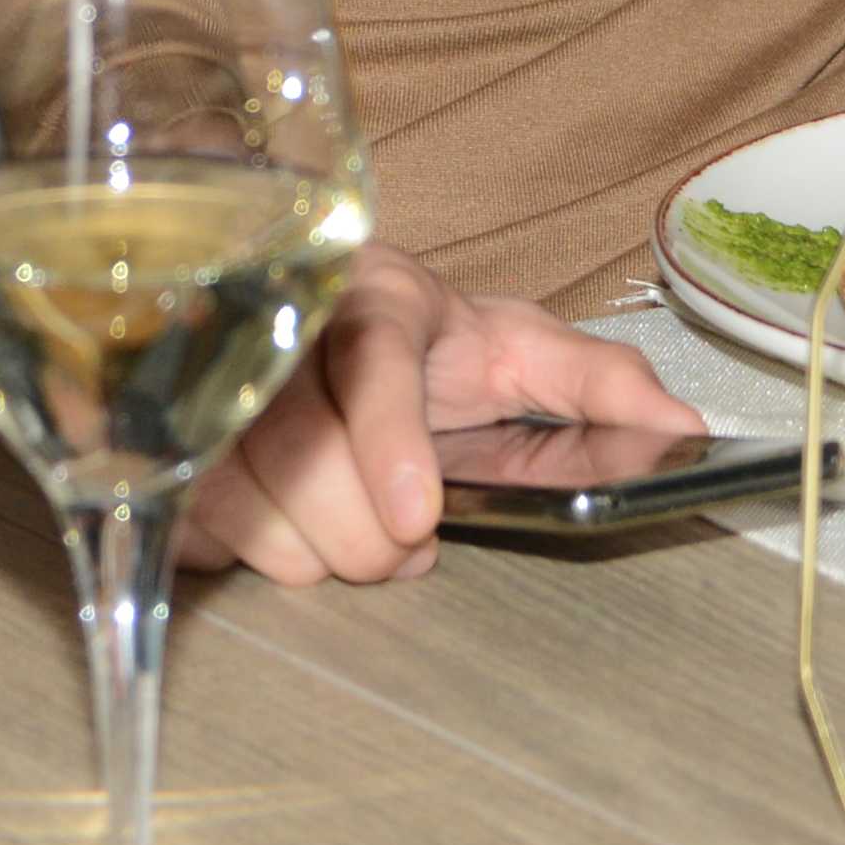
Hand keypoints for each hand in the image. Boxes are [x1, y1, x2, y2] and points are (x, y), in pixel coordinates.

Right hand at [184, 240, 700, 586]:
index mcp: (376, 295)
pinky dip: (254, 549)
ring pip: (254, 511)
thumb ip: (599, 382)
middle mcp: (279, 324)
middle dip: (373, 534)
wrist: (306, 314)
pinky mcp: (160, 438)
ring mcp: (206, 379)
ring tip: (354, 524)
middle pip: (308, 461)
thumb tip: (684, 425)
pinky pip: (203, 532)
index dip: (388, 443)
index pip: (371, 361)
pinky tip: (283, 517)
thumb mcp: (516, 350)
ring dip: (318, 549)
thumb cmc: (423, 346)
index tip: (419, 516)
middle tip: (407, 532)